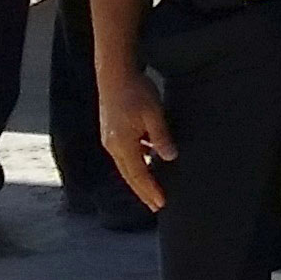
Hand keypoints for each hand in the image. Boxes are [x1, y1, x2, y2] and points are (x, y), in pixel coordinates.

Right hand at [96, 64, 175, 210]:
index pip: (139, 175)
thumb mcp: (154, 113)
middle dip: (143, 191)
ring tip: (153, 187)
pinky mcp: (112, 132)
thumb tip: (170, 158)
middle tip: (156, 205)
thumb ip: (161, 136)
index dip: (150, 190)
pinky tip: (149, 159)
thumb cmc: (136, 91)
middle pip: (130, 175)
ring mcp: (110, 140)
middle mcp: (113, 147)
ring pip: (126, 165)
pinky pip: (126, 153)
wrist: (115, 74)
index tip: (161, 203)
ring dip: (140, 177)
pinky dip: (137, 161)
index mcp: (123, 145)